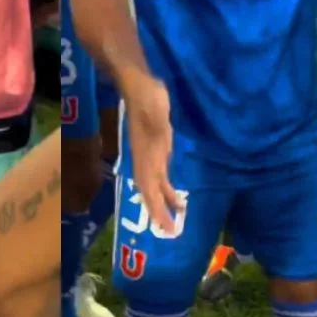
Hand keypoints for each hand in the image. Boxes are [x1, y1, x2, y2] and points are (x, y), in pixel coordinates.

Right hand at [121, 74, 182, 233]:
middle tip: (170, 231)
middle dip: (158, 212)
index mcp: (145, 156)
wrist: (140, 84)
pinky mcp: (157, 146)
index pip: (148, 189)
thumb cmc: (149, 98)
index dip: (156, 210)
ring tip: (177, 216)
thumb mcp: (156, 115)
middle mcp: (145, 159)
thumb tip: (161, 153)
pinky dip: (167, 186)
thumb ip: (158, 132)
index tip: (166, 228)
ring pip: (154, 185)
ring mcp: (150, 153)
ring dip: (163, 201)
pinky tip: (175, 192)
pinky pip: (160, 173)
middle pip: (149, 192)